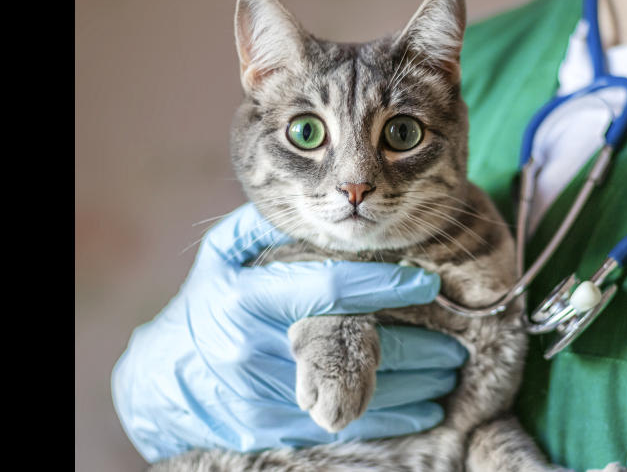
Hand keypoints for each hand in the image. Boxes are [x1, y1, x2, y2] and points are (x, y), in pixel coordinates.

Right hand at [111, 203, 466, 462]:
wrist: (162, 382)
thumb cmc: (204, 306)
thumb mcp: (221, 258)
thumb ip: (262, 226)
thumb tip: (310, 203)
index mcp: (250, 300)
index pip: (330, 289)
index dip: (383, 284)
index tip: (426, 282)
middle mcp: (260, 350)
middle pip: (359, 350)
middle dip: (418, 347)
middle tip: (456, 341)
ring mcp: (268, 397)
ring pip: (361, 395)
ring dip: (414, 386)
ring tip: (448, 372)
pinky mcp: (275, 430)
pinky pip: (345, 425)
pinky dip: (391, 419)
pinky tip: (424, 409)